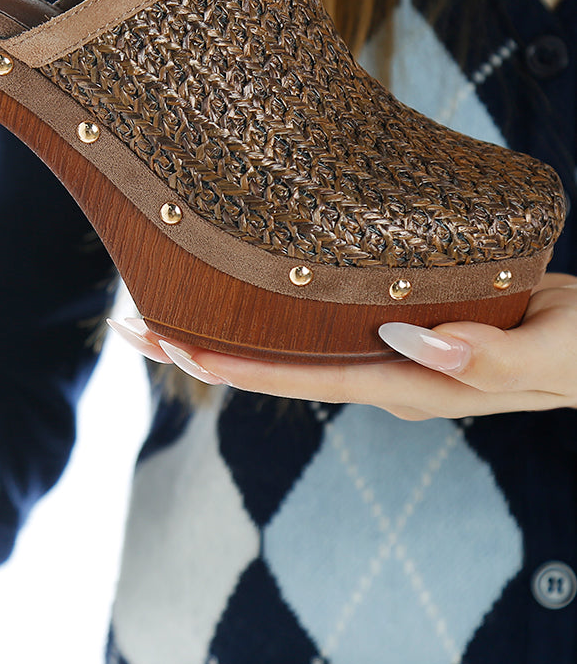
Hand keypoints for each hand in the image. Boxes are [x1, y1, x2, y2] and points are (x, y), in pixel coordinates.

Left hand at [108, 273, 576, 418]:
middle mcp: (388, 371)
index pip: (302, 379)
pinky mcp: (406, 321)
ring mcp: (393, 349)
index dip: (231, 364)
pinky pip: (326, 316)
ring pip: (294, 338)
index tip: (167, 343)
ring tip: (166, 291)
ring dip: (231, 320)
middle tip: (129, 323)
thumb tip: (414, 343)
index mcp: (410, 385)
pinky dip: (277, 299)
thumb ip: (488, 357)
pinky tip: (250, 278)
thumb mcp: (552, 353)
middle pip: (279, 364)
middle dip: (204, 346)